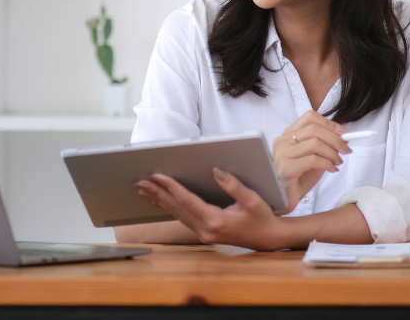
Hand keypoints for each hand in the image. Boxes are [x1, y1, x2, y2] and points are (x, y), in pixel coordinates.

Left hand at [136, 169, 292, 250]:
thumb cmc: (262, 218)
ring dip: (159, 200)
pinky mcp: (203, 233)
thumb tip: (216, 171)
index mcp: (216, 221)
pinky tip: (159, 201)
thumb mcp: (252, 200)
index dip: (172, 187)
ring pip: (176, 214)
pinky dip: (169, 207)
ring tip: (144, 189)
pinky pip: (182, 218)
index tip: (158, 176)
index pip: (188, 201)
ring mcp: (203, 233)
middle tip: (141, 181)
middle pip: (177, 208)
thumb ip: (234, 185)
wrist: (268, 239)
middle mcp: (206, 229)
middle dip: (158, 193)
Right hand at [272, 110, 350, 213]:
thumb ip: (325, 146)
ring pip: (315, 143)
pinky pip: (313, 159)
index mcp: (288, 134)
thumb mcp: (314, 159)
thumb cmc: (298, 179)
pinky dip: (327, 163)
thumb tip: (344, 137)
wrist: (283, 200)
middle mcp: (282, 140)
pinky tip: (331, 170)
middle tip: (346, 150)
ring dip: (332, 153)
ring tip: (338, 163)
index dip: (330, 124)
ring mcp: (282, 153)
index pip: (310, 118)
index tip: (345, 134)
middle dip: (335, 139)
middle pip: (314, 129)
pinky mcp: (285, 167)